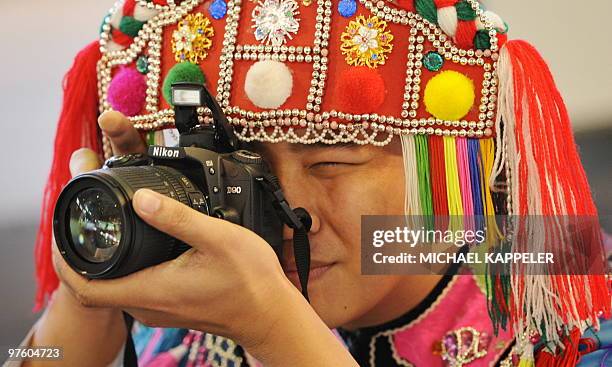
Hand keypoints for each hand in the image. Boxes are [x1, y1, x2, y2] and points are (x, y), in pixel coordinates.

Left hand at [54, 111, 300, 349]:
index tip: (60, 231)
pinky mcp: (169, 306)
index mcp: (152, 289)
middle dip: (77, 254)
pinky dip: (121, 267)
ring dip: (99, 261)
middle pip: (92, 287)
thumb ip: (178, 218)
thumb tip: (140, 198)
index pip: (84, 288)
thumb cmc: (250, 282)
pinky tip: (135, 244)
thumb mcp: (219, 238)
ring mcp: (158, 308)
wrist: (269, 314)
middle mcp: (148, 305)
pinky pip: (131, 288)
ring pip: (112, 287)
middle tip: (79, 219)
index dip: (62, 260)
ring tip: (102, 226)